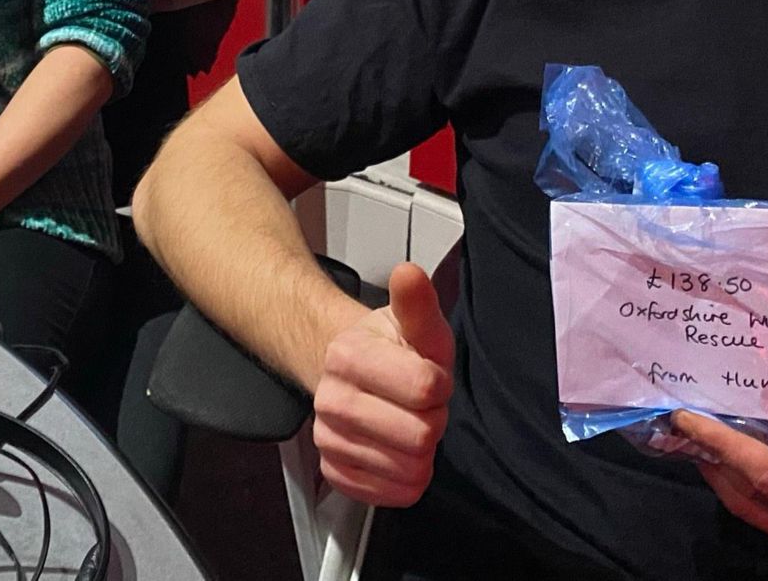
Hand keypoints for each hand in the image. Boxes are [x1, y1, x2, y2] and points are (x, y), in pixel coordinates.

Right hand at [314, 261, 454, 506]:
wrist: (353, 374)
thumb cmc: (390, 351)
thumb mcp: (413, 323)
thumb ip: (417, 302)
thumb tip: (408, 273)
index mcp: (347, 356)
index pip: (424, 389)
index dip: (438, 385)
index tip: (428, 375)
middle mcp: (330, 400)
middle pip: (420, 436)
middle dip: (432, 421)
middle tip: (418, 404)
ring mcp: (329, 438)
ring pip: (409, 469)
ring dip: (421, 451)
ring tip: (406, 422)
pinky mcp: (336, 471)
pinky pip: (392, 494)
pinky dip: (405, 478)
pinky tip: (398, 451)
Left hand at [674, 382, 767, 562]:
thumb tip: (752, 368)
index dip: (723, 444)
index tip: (685, 417)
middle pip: (750, 492)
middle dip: (708, 454)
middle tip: (675, 416)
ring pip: (748, 505)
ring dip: (715, 467)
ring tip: (687, 431)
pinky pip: (759, 510)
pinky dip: (735, 479)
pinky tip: (716, 450)